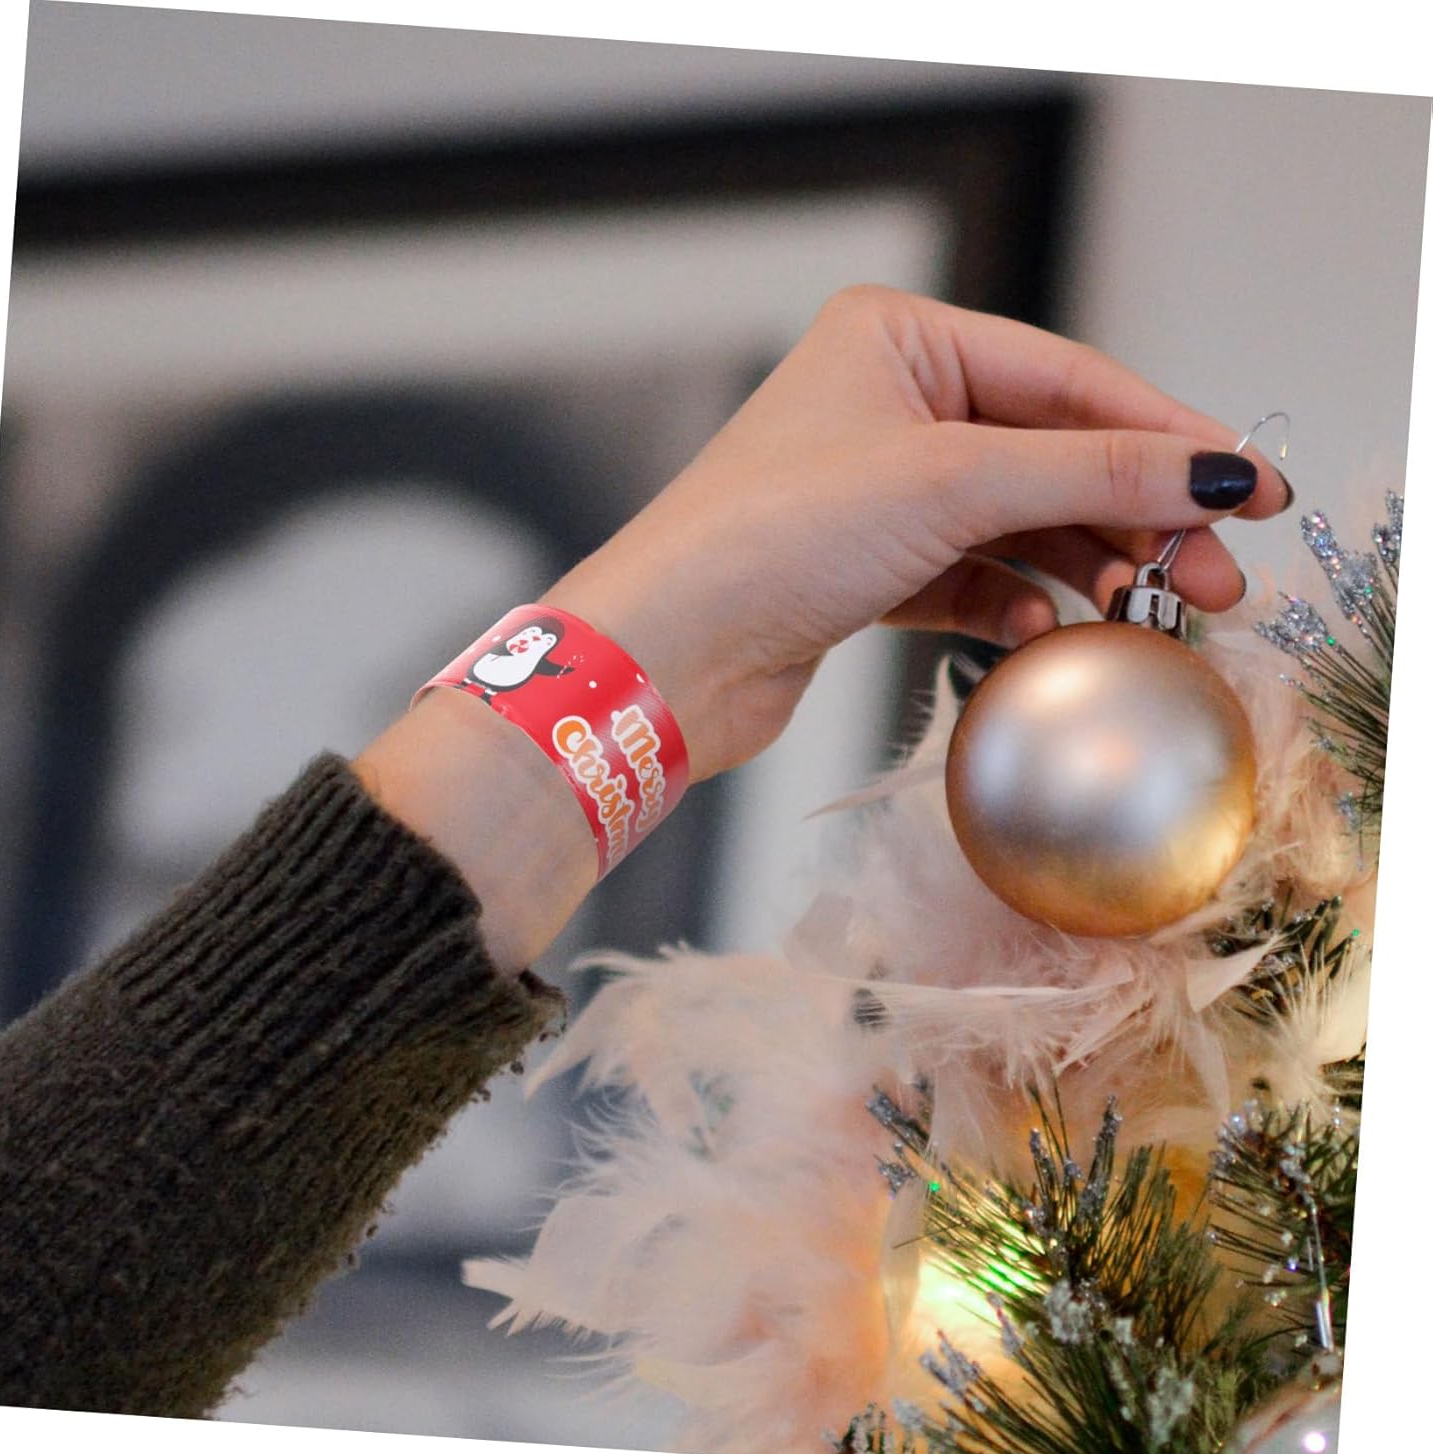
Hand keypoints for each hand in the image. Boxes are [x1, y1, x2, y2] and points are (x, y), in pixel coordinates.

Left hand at [543, 285, 1290, 782]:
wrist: (663, 654)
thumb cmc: (769, 535)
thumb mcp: (947, 483)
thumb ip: (1089, 472)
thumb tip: (1211, 469)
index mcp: (899, 338)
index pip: (1068, 379)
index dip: (1167, 435)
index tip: (1251, 486)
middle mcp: (890, 405)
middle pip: (1054, 455)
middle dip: (1137, 516)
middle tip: (1215, 579)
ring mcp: (881, 492)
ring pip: (1021, 523)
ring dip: (1089, 566)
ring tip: (1154, 613)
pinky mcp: (871, 571)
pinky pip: (975, 580)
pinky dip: (1020, 607)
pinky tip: (1051, 637)